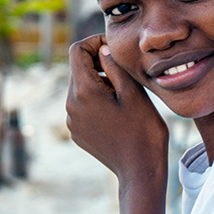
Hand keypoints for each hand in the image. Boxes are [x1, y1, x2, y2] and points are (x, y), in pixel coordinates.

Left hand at [66, 34, 168, 183]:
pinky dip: (97, 100)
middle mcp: (71, 105)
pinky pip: (82, 106)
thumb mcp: (133, 92)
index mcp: (83, 91)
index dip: (94, 42)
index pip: (76, 50)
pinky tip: (118, 112)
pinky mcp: (77, 132)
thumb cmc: (143, 130)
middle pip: (78, 69)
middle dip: (98, 63)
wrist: (140, 171)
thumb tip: (102, 49)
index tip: (114, 49)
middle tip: (124, 73)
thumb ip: (114, 66)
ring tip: (124, 95)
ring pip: (81, 87)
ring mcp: (72, 121)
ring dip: (99, 82)